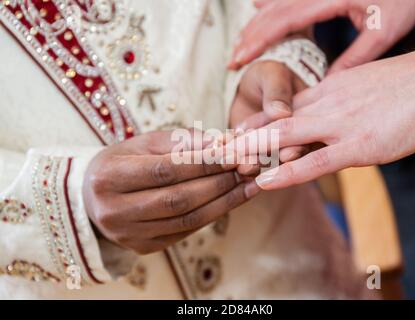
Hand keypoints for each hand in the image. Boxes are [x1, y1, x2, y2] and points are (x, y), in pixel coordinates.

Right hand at [83, 130, 259, 254]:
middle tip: (248, 169)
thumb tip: (224, 144)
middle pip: (178, 198)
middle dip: (219, 183)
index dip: (203, 164)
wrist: (93, 197)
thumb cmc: (123, 162)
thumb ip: (183, 141)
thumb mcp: (145, 143)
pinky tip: (231, 199)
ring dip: (224, 202)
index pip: (165, 170)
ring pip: (186, 219)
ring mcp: (129, 234)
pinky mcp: (143, 247)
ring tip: (249, 185)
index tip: (235, 154)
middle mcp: (114, 210)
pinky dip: (212, 214)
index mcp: (109, 177)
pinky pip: (185, 230)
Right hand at [229, 0, 414, 72]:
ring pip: (277, 3)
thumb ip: (354, 58)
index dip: (260, 40)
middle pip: (274, 12)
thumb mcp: (383, 32)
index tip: (241, 57)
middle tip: (232, 59)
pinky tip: (257, 6)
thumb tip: (329, 86)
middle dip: (250, 36)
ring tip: (240, 43)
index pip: (284, 20)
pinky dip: (269, 4)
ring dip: (256, 24)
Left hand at [230, 43, 414, 189]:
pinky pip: (316, 161)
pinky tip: (265, 184)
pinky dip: (288, 173)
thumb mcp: (361, 88)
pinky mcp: (359, 145)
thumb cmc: (404, 88)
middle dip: (240, 139)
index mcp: (326, 92)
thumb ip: (336, 103)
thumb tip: (320, 118)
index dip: (251, 124)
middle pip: (273, 122)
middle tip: (213, 152)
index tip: (229, 136)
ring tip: (226, 166)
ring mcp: (340, 125)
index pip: (279, 109)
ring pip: (285, 138)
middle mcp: (326, 105)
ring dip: (253, 154)